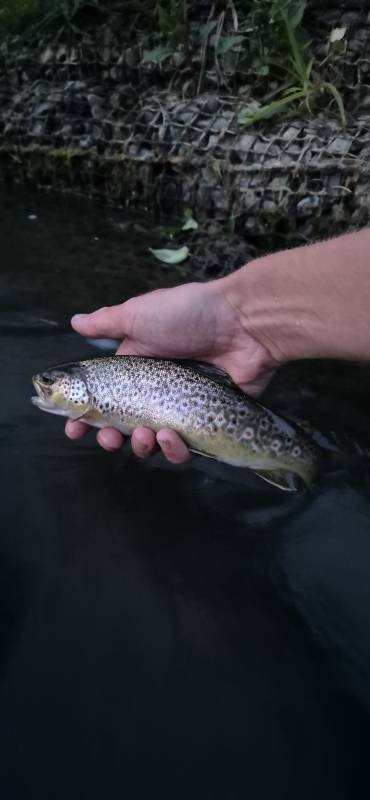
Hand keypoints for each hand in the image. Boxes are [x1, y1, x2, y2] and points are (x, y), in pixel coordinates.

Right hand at [65, 278, 275, 462]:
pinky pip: (186, 448)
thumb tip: (75, 322)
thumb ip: (106, 322)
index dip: (87, 416)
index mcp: (137, 368)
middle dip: (111, 438)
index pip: (105, 398)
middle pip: (125, 427)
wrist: (242, 325)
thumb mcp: (139, 313)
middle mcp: (156, 392)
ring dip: (141, 446)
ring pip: (153, 443)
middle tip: (109, 439)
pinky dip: (174, 449)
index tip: (73, 430)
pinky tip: (172, 437)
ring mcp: (181, 410)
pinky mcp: (206, 424)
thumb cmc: (187, 315)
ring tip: (144, 436)